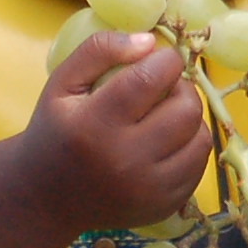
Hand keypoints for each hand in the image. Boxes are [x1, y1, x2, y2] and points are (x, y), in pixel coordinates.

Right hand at [19, 31, 211, 231]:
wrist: (46, 198)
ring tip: (166, 114)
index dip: (166, 59)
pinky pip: (198, 166)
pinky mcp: (163, 206)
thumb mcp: (62, 83)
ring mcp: (147, 189)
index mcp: (94, 125)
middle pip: (186, 109)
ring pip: (200, 138)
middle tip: (164, 87)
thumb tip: (151, 41)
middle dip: (181, 88)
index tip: (160, 58)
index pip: (151, 78)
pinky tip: (166, 141)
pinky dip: (189, 147)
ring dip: (189, 118)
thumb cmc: (55, 131)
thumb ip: (100, 50)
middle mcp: (124, 161)